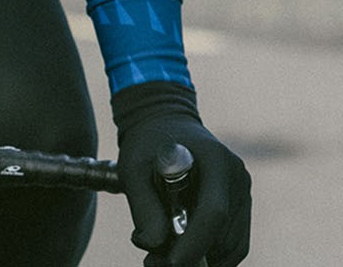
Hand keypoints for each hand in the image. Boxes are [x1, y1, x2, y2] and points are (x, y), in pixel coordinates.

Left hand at [113, 82, 250, 266]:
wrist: (166, 124)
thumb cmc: (148, 142)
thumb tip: (153, 244)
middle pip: (222, 235)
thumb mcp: (134, 166)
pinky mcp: (241, 208)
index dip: (195, 242)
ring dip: (200, 259)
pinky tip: (180, 250)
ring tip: (161, 256)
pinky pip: (231, 245)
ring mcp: (243, 194)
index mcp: (216, 160)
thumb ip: (143, 204)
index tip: (172, 262)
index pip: (214, 211)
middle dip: (192, 256)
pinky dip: (209, 254)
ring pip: (230, 246)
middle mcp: (237, 178)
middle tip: (154, 262)